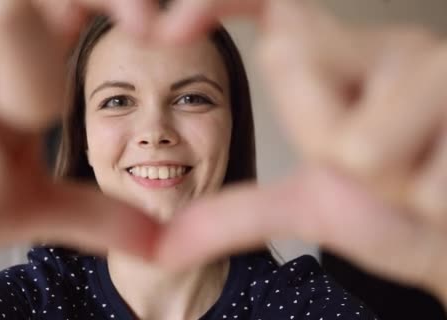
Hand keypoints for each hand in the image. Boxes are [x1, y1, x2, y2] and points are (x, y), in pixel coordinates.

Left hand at [154, 0, 446, 304]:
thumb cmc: (392, 211)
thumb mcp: (308, 206)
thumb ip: (235, 215)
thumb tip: (164, 247)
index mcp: (345, 62)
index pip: (275, 6)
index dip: (221, 0)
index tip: (169, 27)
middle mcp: (391, 47)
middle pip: (294, 67)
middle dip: (323, 145)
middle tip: (373, 169)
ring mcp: (440, 67)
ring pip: (358, 143)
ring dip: (383, 184)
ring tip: (414, 179)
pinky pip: (424, 180)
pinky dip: (430, 204)